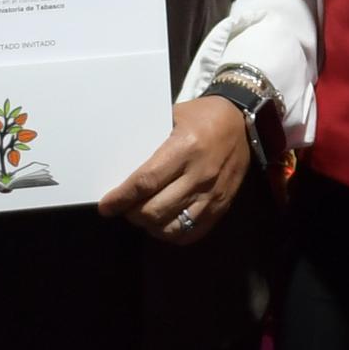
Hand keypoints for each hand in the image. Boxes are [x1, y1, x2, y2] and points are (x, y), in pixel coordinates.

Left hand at [99, 96, 253, 244]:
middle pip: (155, 210)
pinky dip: (172, 234)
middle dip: (132, 213)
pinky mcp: (222, 206)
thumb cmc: (203, 115)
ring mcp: (212, 194)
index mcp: (185, 148)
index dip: (122, 198)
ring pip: (172, 227)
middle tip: (124, 207)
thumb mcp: (174, 116)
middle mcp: (199, 174)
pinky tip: (163, 223)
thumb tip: (120, 163)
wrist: (242, 121)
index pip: (146, 181)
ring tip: (143, 216)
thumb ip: (150, 140)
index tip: (106, 206)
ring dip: (151, 226)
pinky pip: (192, 233)